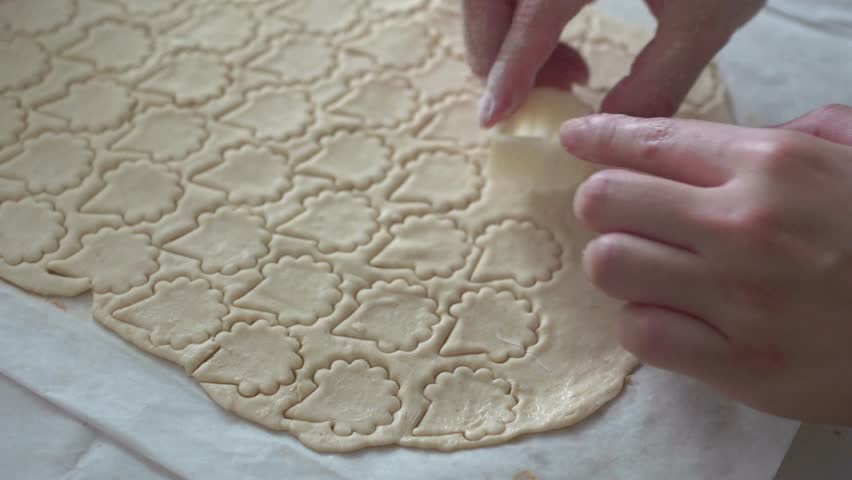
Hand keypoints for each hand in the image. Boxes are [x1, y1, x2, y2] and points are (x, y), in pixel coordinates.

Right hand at [464, 0, 764, 126]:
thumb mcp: (705, 20)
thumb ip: (657, 81)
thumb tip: (609, 127)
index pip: (527, 23)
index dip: (506, 75)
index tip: (493, 118)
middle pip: (485, 0)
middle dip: (496, 55)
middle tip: (549, 91)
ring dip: (505, 33)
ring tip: (568, 65)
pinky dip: (518, 9)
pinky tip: (558, 27)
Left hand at [561, 105, 851, 424]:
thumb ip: (789, 138)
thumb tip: (712, 144)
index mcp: (773, 165)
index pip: (650, 141)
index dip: (599, 138)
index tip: (575, 139)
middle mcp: (745, 226)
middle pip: (606, 201)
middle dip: (600, 204)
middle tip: (619, 214)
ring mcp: (739, 299)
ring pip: (610, 266)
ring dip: (619, 264)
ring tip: (649, 268)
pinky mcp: (739, 365)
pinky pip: (640, 333)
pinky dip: (643, 323)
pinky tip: (671, 317)